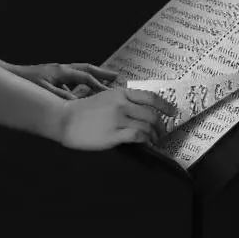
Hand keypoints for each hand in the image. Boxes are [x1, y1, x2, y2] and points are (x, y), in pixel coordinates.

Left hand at [14, 62, 119, 99]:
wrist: (11, 76)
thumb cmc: (26, 83)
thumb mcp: (45, 92)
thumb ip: (61, 98)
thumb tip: (77, 104)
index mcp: (61, 71)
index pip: (85, 77)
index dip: (99, 85)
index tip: (111, 93)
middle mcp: (61, 69)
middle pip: (86, 69)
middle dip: (102, 73)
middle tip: (117, 76)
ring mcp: (57, 72)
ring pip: (79, 74)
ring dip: (92, 78)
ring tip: (104, 83)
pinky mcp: (53, 77)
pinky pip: (71, 81)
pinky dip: (79, 85)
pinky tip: (81, 95)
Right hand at [58, 86, 176, 150]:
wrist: (65, 119)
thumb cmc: (83, 110)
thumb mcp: (104, 98)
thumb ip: (121, 101)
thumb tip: (139, 109)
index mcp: (120, 93)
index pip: (150, 97)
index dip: (165, 105)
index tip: (173, 112)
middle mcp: (122, 104)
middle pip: (152, 114)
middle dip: (161, 125)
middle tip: (162, 133)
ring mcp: (118, 119)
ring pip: (148, 126)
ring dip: (155, 135)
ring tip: (154, 141)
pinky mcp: (114, 134)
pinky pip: (139, 136)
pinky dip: (147, 141)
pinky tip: (146, 144)